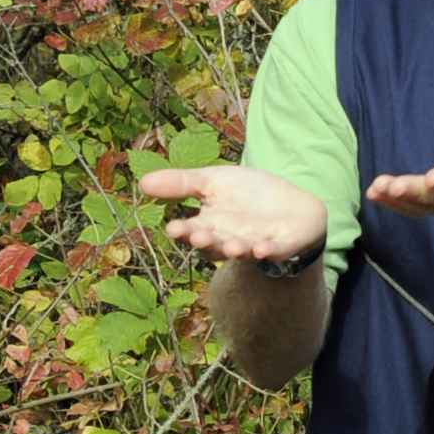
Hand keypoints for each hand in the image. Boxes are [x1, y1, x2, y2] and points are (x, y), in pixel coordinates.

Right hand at [137, 163, 328, 265]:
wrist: (292, 205)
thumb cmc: (248, 194)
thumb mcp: (212, 181)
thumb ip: (181, 183)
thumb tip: (142, 182)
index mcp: (208, 225)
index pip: (190, 231)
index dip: (183, 231)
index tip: (173, 228)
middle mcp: (227, 240)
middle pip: (212, 245)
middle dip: (206, 241)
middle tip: (198, 236)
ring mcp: (253, 245)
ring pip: (240, 251)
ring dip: (234, 249)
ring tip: (232, 245)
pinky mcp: (279, 246)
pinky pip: (272, 252)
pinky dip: (267, 252)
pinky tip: (262, 248)